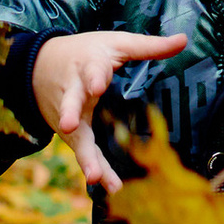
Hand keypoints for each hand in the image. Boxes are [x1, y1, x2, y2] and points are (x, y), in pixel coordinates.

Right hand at [30, 27, 185, 191]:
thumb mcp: (116, 44)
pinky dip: (92, 168)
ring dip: (84, 156)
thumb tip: (183, 40)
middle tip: (69, 125)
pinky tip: (104, 184)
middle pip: (71, 103)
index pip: (91, 70)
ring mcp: (69, 115)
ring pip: (76, 136)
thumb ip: (148, 46)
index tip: (97, 85)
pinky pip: (82, 151)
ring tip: (93, 175)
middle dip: (70, 113)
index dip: (93, 77)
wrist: (39, 66)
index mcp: (87, 66)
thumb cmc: (86, 53)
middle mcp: (74, 92)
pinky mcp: (70, 133)